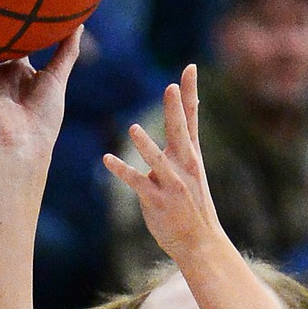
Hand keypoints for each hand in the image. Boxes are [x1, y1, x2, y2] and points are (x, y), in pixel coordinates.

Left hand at [103, 65, 220, 261]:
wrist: (200, 241)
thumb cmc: (192, 205)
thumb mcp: (191, 170)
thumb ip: (183, 143)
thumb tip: (182, 116)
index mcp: (191, 155)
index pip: (192, 117)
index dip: (190, 92)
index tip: (189, 67)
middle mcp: (184, 166)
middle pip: (180, 132)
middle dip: (175, 110)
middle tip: (171, 87)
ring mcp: (173, 184)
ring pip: (157, 161)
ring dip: (146, 146)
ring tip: (134, 129)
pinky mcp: (158, 200)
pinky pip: (137, 182)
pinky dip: (121, 171)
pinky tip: (107, 160)